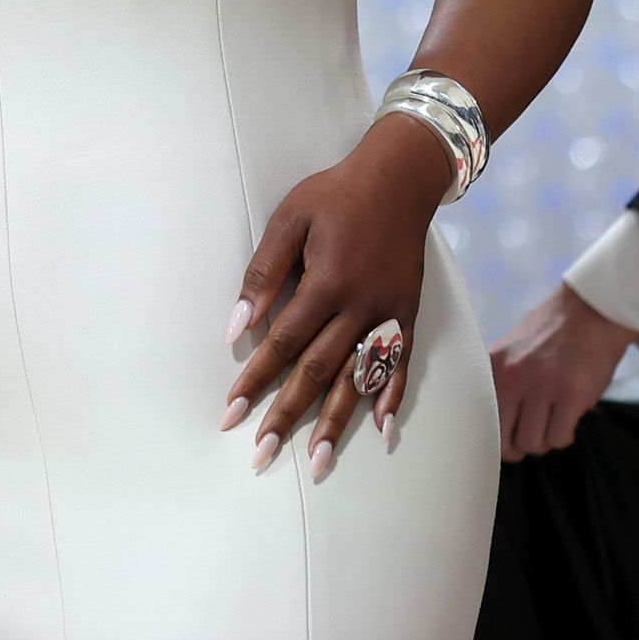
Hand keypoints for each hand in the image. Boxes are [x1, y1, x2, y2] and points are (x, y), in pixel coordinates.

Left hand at [222, 112, 442, 476]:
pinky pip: (399, 365)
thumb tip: (237, 326)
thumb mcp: (289, 219)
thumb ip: (263, 273)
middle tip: (262, 454)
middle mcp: (360, 308)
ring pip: (357, 379)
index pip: (281, 344)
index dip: (254, 380)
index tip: (231, 413)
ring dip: (336, 423)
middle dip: (287, 416)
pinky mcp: (407, 315)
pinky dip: (391, 399)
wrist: (399, 177)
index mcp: (326, 283)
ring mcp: (388, 315)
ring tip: (317, 462)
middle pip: (317, 373)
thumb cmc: (334, 194)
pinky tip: (381, 431)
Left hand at [489, 283, 636, 457]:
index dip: (497, 437)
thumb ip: (501, 380)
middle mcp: (512, 378)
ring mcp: (541, 388)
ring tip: (553, 422)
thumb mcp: (512, 349)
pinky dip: (564, 436)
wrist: (592, 310)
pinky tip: (568, 420)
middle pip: (506, 442)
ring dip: (545, 439)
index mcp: (493, 367)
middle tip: (534, 434)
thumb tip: (495, 422)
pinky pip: (559, 438)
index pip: (481, 421)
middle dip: (520, 446)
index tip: (508, 436)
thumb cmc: (553, 332)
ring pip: (534, 443)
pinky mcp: (570, 395)